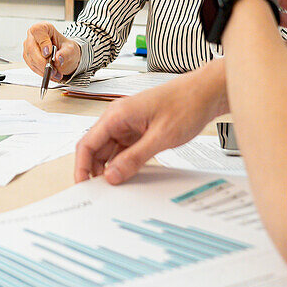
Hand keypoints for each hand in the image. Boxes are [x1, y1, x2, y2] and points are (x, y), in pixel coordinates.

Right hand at [22, 22, 80, 81]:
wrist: (64, 54)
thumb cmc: (65, 48)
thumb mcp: (71, 49)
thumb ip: (65, 53)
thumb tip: (58, 59)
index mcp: (44, 28)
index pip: (37, 31)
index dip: (42, 42)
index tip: (48, 53)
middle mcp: (33, 36)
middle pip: (31, 48)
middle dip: (42, 62)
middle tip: (53, 70)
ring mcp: (28, 46)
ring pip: (31, 59)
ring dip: (43, 69)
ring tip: (55, 74)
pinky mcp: (28, 57)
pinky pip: (32, 66)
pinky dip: (41, 72)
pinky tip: (50, 74)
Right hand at [74, 65, 225, 183]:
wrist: (205, 93)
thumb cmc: (185, 105)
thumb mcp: (161, 137)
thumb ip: (134, 158)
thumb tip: (112, 176)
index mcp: (117, 115)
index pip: (87, 143)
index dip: (81, 166)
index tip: (83, 185)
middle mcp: (118, 118)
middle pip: (95, 148)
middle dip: (94, 170)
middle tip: (99, 193)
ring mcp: (128, 124)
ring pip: (109, 150)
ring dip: (110, 168)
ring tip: (114, 187)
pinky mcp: (138, 130)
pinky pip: (123, 149)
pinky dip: (123, 163)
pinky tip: (128, 175)